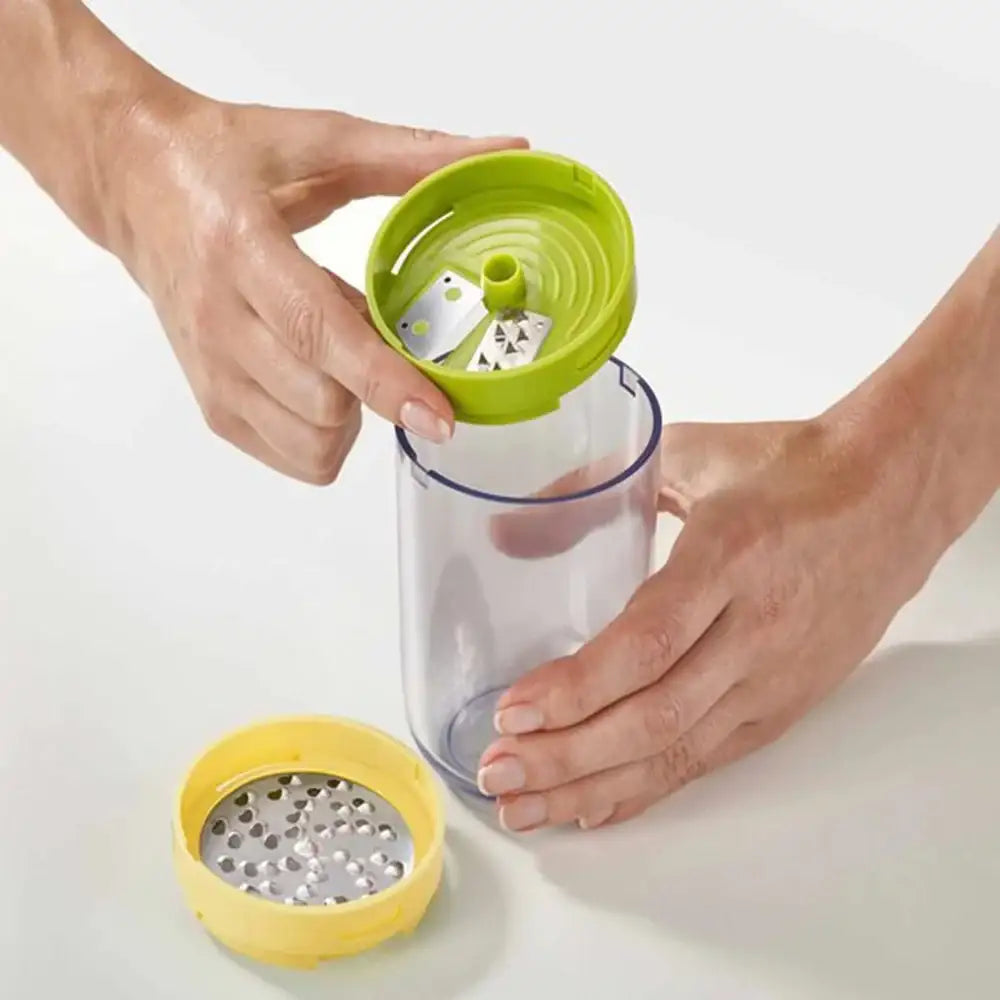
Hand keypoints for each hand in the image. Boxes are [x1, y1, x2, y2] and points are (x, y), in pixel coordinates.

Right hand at [106, 90, 524, 482]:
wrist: (132, 182)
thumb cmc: (217, 160)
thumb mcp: (313, 141)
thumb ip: (408, 155)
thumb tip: (500, 148)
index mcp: (244, 250)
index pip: (318, 333)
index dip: (384, 382)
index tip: (439, 416)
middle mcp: (219, 323)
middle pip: (323, 405)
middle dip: (374, 386)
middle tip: (370, 332)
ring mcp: (211, 373)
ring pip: (311, 445)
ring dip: (352, 416)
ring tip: (338, 358)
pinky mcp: (211, 405)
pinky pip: (293, 458)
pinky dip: (325, 436)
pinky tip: (318, 384)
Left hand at [477, 417, 945, 830]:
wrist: (893, 497)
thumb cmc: (790, 468)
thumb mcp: (687, 452)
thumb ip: (590, 486)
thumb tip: (505, 530)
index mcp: (730, 555)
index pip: (648, 641)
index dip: (578, 687)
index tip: (514, 712)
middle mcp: (757, 628)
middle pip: (656, 715)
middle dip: (569, 756)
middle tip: (499, 773)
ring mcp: (775, 676)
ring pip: (678, 751)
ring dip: (596, 787)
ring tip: (527, 805)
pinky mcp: (786, 704)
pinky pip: (709, 759)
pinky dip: (647, 787)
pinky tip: (595, 804)